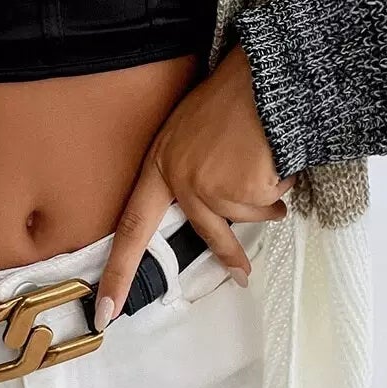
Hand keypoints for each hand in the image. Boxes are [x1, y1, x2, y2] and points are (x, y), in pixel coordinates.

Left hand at [94, 44, 292, 327]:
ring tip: (269, 160)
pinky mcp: (241, 187)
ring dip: (269, 195)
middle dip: (231, 257)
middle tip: (243, 278)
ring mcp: (210, 186)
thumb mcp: (191, 132)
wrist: (263, 77)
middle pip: (209, 233)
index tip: (105, 311)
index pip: (131, 229)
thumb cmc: (232, 99)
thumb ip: (185, 171)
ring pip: (249, 215)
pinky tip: (277, 156)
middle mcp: (179, 179)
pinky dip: (282, 184)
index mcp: (160, 166)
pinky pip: (271, 200)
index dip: (118, 272)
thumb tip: (204, 214)